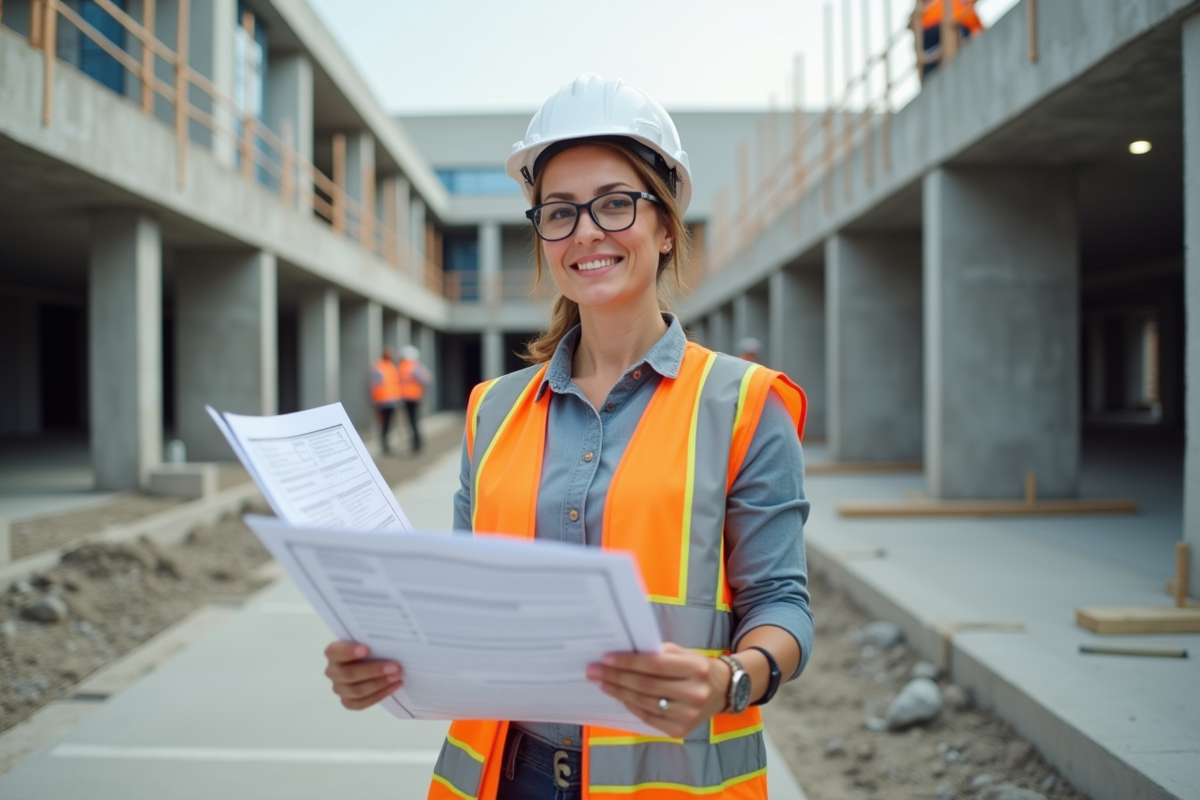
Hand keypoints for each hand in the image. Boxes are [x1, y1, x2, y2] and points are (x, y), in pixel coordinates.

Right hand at [323, 641, 402, 709]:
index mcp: (333, 653)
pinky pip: (361, 703)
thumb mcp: (369, 639)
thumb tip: (390, 638)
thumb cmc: (371, 647)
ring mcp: (339, 688)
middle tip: (394, 667)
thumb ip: (373, 639)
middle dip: (374, 671)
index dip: (349, 651)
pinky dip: (379, 695)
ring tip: (397, 676)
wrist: (372, 661)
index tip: (367, 649)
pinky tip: (394, 686)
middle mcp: (333, 671)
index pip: (335, 652)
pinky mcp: (348, 701)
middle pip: (349, 674)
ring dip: (379, 684)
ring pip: (356, 691)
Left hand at [586, 642, 729, 737]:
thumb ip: (659, 653)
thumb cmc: (697, 667)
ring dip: (619, 692)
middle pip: (646, 685)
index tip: (606, 658)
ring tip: (602, 683)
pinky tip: (619, 696)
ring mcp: (688, 715)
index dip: (628, 662)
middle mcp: (694, 693)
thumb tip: (625, 653)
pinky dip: (631, 706)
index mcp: (695, 668)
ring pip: (644, 703)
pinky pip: (648, 717)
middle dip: (616, 677)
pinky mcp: (681, 730)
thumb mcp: (684, 653)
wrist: (723, 691)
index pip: (655, 665)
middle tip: (594, 671)